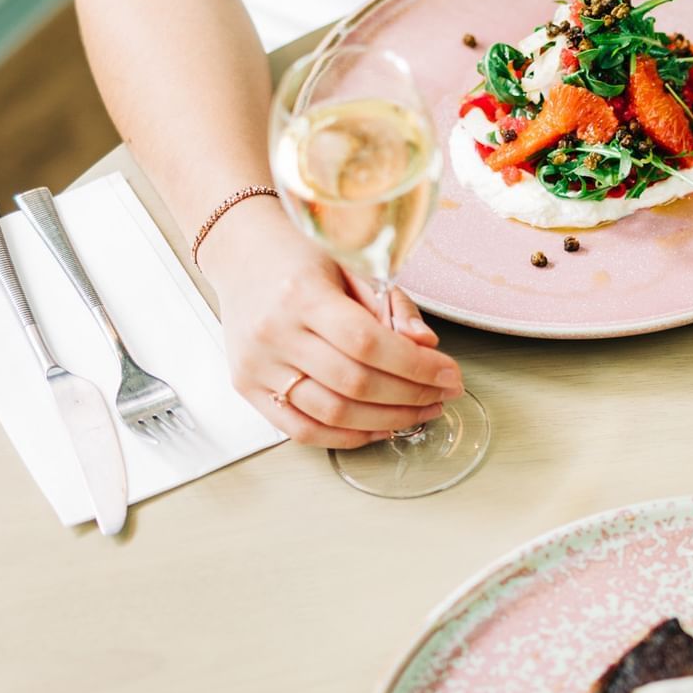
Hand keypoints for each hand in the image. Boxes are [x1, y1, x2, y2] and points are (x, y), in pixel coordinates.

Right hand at [203, 203, 462, 447]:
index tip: (450, 375)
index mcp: (301, 295)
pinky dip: (348, 436)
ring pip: (332, 413)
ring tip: (421, 412)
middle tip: (443, 395)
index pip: (368, 344)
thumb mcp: (353, 265)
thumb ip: (392, 307)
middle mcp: (274, 333)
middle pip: (354, 383)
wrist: (242, 255)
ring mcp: (257, 365)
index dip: (416, 367)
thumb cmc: (301, 258)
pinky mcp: (247, 388)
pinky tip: (381, 427)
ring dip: (387, 421)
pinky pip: (302, 430)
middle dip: (411, 396)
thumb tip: (427, 346)